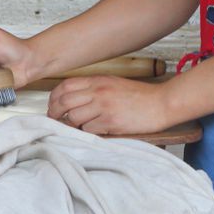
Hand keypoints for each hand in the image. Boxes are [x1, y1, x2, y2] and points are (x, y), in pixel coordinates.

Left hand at [46, 76, 172, 134]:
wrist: (160, 103)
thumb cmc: (139, 96)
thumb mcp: (114, 84)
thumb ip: (94, 89)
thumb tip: (75, 100)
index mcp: (98, 81)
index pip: (65, 86)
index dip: (54, 97)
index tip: (53, 106)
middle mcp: (98, 91)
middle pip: (64, 101)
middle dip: (55, 113)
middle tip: (55, 120)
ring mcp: (104, 106)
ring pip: (73, 117)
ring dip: (70, 125)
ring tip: (74, 128)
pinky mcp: (110, 121)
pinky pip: (88, 129)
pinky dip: (86, 132)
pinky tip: (91, 132)